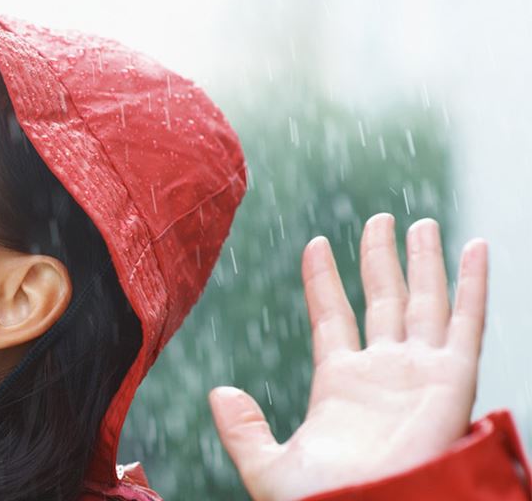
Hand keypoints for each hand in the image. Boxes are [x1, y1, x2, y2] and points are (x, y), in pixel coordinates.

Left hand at [209, 214, 489, 499]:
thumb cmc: (322, 500)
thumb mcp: (267, 465)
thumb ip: (241, 429)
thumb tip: (218, 394)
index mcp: (338, 385)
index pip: (331, 316)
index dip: (323, 280)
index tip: (315, 244)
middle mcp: (382, 372)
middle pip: (382, 299)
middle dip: (381, 258)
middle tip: (381, 218)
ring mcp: (419, 372)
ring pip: (423, 301)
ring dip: (423, 261)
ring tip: (418, 222)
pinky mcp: (453, 379)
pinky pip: (466, 322)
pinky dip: (472, 284)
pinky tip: (473, 248)